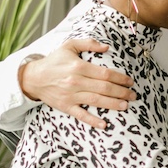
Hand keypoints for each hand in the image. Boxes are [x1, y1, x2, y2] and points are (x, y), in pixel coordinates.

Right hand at [18, 39, 134, 129]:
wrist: (34, 77)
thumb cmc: (54, 61)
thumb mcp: (69, 46)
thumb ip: (88, 43)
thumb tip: (107, 47)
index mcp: (78, 66)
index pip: (105, 74)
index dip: (120, 78)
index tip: (130, 81)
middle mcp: (75, 82)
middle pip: (104, 88)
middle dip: (121, 92)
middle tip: (133, 95)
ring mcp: (70, 95)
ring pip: (96, 101)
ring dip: (113, 104)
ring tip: (126, 106)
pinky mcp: (66, 106)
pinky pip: (81, 115)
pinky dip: (93, 120)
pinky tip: (105, 124)